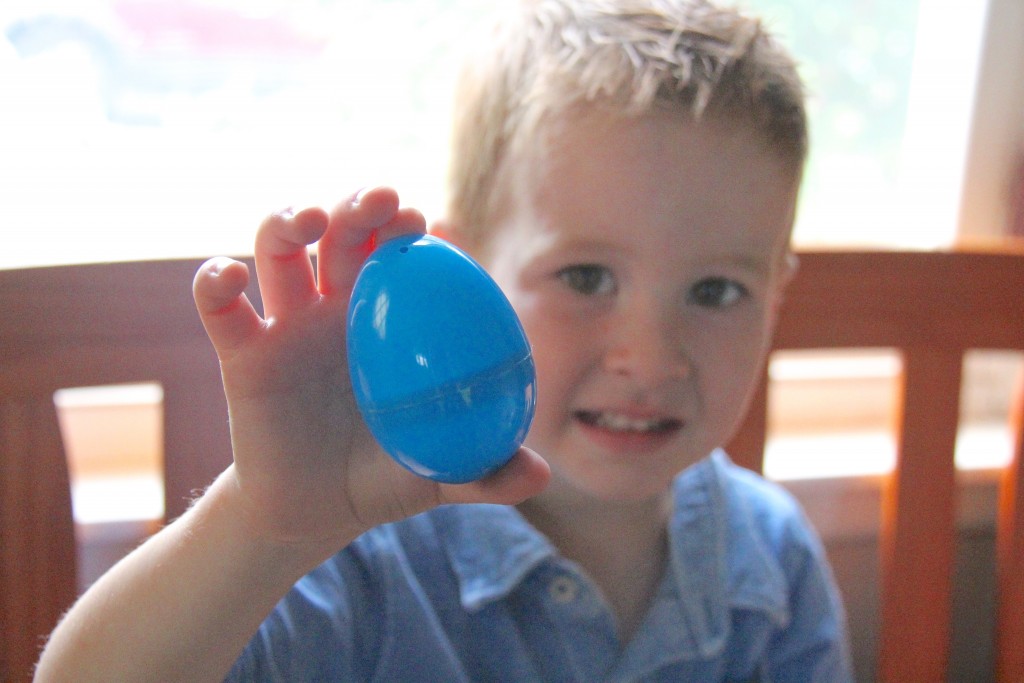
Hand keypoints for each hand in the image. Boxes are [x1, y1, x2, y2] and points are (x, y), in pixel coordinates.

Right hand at [192, 187, 548, 560]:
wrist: (313, 514)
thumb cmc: (382, 479)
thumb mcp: (437, 477)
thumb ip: (485, 474)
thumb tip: (539, 474)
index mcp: (385, 323)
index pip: (397, 256)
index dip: (408, 229)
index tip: (425, 223)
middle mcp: (335, 310)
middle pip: (340, 234)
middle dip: (358, 206)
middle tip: (381, 203)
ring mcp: (287, 325)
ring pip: (278, 249)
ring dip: (286, 220)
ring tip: (307, 220)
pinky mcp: (242, 353)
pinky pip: (219, 305)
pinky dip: (215, 281)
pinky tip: (228, 278)